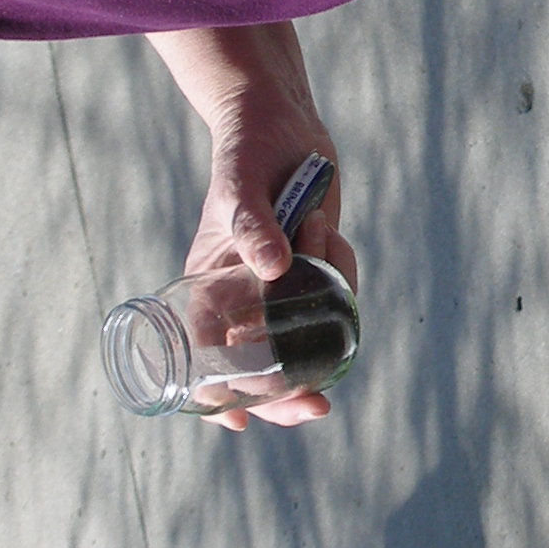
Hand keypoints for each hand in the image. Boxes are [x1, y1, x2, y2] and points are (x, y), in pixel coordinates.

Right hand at [183, 97, 357, 430]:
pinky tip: (326, 224)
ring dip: (327, 292)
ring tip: (314, 224)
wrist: (283, 124)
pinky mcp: (317, 271)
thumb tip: (277, 268)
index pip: (206, 359)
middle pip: (263, 367)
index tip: (238, 423)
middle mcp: (245, 298)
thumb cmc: (244, 155)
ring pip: (312, 332)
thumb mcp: (239, 189)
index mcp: (208, 290)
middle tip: (318, 407)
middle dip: (288, 392)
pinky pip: (340, 294)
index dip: (218, 400)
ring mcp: (285, 288)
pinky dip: (342, 267)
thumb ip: (253, 227)